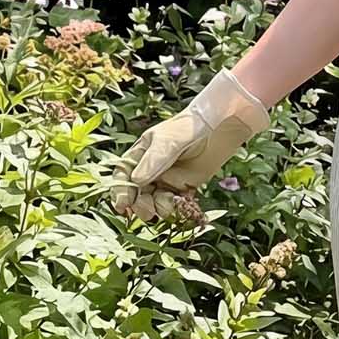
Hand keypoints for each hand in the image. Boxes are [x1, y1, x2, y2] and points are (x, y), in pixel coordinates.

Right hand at [110, 67, 269, 219]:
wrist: (218, 128)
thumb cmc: (189, 127)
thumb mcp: (168, 141)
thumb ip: (153, 160)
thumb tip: (135, 182)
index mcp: (140, 155)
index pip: (123, 176)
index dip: (120, 191)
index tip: (122, 205)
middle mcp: (150, 169)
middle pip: (136, 193)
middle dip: (138, 204)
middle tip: (147, 211)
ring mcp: (166, 179)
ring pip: (152, 201)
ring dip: (156, 208)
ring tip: (166, 206)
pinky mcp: (183, 188)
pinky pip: (172, 204)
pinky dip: (172, 208)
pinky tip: (177, 206)